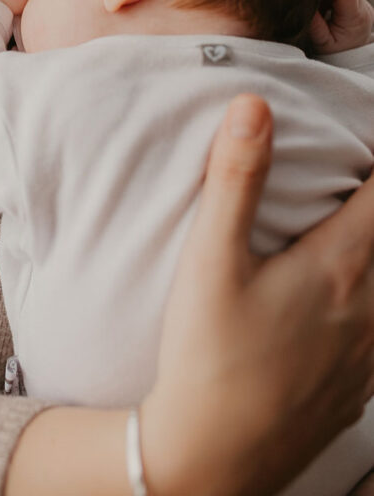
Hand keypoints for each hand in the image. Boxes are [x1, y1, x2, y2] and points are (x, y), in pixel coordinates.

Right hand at [139, 94, 373, 495]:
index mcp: (339, 266)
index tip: (366, 137)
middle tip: (360, 183)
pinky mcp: (360, 387)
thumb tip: (253, 105)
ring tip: (356, 234)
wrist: (211, 459)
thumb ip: (235, 178)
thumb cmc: (206, 356)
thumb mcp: (210, 260)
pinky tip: (356, 303)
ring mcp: (370, 353)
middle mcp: (370, 307)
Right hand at [310, 0, 373, 53]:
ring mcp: (363, 3)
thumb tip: (303, 4)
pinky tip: (325, 7)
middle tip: (313, 4)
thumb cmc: (334, 52)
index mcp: (356, 18)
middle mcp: (363, 7)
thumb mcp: (322, 43)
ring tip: (319, 7)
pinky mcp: (358, 2)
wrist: (351, 58)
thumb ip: (314, 25)